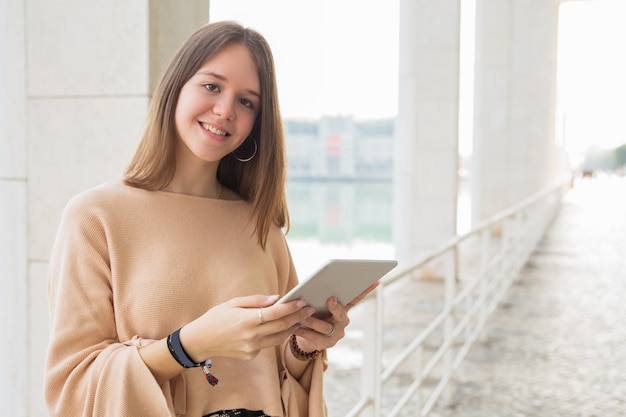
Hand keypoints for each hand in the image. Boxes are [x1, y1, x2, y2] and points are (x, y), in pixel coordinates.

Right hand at [180, 294, 315, 361]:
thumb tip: (277, 299)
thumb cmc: (216, 318)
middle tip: (310, 309)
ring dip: (292, 328)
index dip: (291, 307)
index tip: (303, 301)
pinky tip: (283, 327)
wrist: (200, 341)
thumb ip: (256, 301)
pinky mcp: (251, 355)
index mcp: (246, 321)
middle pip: (281, 326)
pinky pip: (268, 344)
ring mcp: (251, 348)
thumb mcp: (233, 303)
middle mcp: (251, 336)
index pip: (275, 313)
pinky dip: (276, 335)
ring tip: (302, 318)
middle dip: (298, 317)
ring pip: (278, 338)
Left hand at [293, 281, 379, 351]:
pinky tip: (296, 328)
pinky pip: (315, 338)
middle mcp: (343, 321)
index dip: (366, 290)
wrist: (306, 336)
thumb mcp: (317, 303)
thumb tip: (314, 285)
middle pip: (341, 314)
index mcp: (343, 309)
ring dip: (312, 321)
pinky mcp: (326, 345)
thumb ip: (319, 295)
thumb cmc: (313, 314)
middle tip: (330, 299)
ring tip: (302, 317)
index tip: (372, 282)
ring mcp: (336, 334)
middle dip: (335, 307)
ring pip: (324, 327)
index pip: (356, 298)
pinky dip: (304, 332)